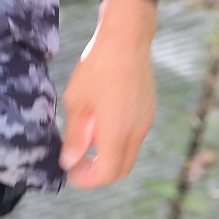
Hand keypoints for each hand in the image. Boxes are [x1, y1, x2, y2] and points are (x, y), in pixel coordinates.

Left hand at [59, 0, 159, 186]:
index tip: (70, 174)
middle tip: (76, 163)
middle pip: (121, 169)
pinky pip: (134, 135)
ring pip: (128, 152)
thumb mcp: (76, 102)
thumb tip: (69, 162)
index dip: (87, 180)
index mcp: (118, 132)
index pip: (107, 173)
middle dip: (98, 173)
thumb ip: (74, 136)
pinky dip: (117, 139)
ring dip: (107, 154)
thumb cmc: (97, 68)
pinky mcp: (149, 110)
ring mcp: (146, 120)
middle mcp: (137, 131)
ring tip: (85, 137)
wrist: (126, 38)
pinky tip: (100, 120)